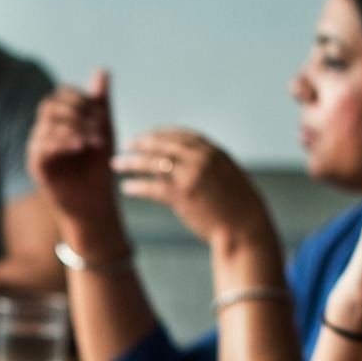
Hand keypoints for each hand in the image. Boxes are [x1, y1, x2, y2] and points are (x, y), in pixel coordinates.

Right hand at [27, 69, 127, 255]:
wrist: (95, 204)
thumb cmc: (98, 168)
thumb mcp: (104, 130)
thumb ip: (100, 103)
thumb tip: (102, 70)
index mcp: (60, 121)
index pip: (59, 94)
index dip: (78, 98)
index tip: (99, 112)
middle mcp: (44, 131)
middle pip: (49, 105)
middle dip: (75, 110)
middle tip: (97, 125)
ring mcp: (38, 148)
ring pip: (45, 123)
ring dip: (72, 126)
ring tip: (93, 139)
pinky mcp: (36, 166)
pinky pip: (41, 145)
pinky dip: (62, 141)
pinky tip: (80, 146)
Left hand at [115, 128, 273, 246]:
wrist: (245, 226)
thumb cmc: (236, 205)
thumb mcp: (224, 174)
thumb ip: (203, 165)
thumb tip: (177, 164)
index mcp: (213, 151)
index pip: (180, 135)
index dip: (160, 134)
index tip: (147, 135)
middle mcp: (201, 158)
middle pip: (163, 145)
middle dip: (142, 142)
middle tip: (126, 143)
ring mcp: (192, 175)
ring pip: (153, 163)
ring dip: (131, 162)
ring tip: (116, 163)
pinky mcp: (183, 195)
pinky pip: (152, 187)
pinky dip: (136, 186)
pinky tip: (126, 188)